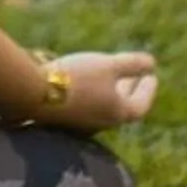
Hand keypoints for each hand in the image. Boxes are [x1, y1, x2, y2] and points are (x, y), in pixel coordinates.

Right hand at [32, 49, 158, 132]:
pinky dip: (96, 93)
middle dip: (131, 89)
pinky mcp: (65, 118)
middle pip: (123, 107)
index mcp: (118, 113)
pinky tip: (86, 81)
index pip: (140, 105)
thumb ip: (132, 65)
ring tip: (113, 75)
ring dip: (113, 90)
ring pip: (104, 106)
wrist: (34, 93)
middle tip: (138, 75)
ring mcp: (82, 122)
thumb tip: (151, 63)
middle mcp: (102, 122)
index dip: (148, 90)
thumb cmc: (76, 78)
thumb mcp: (107, 65)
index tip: (151, 76)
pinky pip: (88, 106)